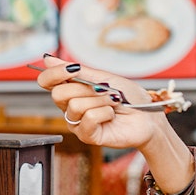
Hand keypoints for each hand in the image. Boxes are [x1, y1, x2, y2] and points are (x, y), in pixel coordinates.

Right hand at [36, 55, 171, 148]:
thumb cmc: (129, 97)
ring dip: (101, 100)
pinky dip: (104, 112)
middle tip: (103, 89)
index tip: (72, 68)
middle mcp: (70, 106)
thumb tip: (49, 59)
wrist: (148, 116)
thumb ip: (77, 71)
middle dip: (85, 88)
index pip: (47, 81)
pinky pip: (88, 118)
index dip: (54, 73)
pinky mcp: (87, 135)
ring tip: (113, 102)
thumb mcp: (103, 77)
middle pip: (58, 93)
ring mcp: (77, 122)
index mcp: (72, 89)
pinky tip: (112, 115)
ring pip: (75, 105)